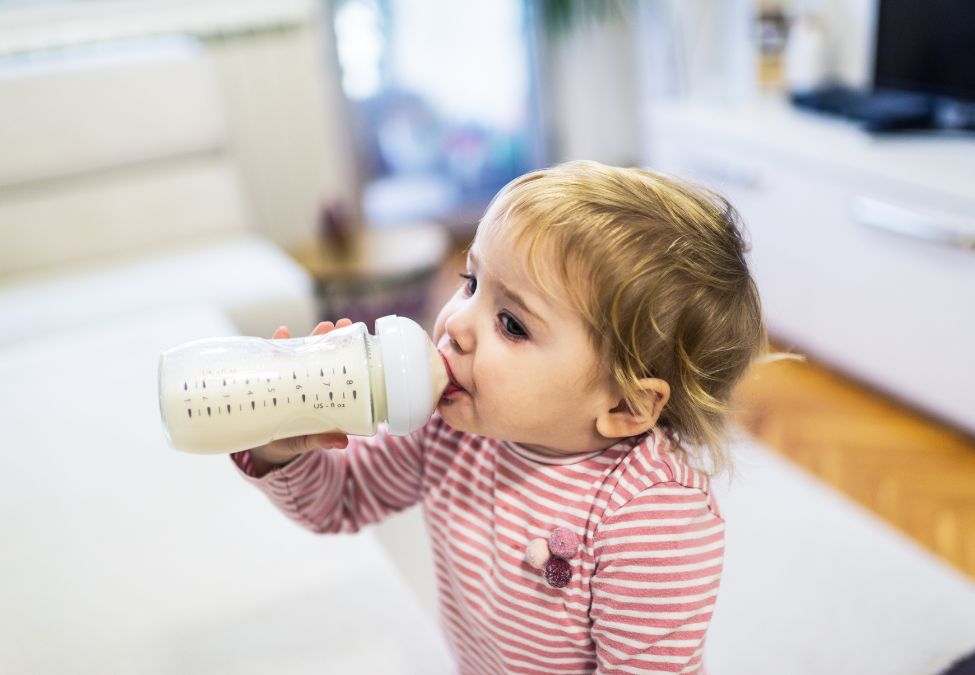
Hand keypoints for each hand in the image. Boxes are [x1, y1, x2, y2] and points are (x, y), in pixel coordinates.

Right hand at [245, 319, 353, 474]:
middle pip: (316, 354)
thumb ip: (321, 440)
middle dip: (327, 337)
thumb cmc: (290, 440)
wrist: (263, 447)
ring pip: (295, 353)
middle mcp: (303, 380)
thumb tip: (343, 442)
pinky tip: (282, 331)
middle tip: (337, 325)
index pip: (331, 367)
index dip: (342, 352)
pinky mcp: (266, 379)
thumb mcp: (306, 440)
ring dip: (305, 337)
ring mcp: (285, 377)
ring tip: (318, 326)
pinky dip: (276, 344)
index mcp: (318, 391)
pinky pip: (270, 360)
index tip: (353, 337)